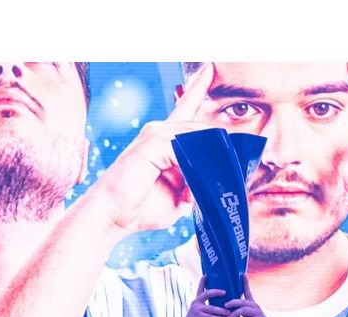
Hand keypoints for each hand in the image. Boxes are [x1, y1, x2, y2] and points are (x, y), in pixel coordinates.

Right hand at [83, 64, 217, 234]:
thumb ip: (196, 185)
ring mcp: (156, 135)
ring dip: (211, 162)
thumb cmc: (140, 209)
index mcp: (164, 140)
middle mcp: (159, 131)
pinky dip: (196, 166)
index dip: (198, 88)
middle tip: (234, 171)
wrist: (113, 217)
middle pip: (201, 130)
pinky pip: (186, 148)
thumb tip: (216, 181)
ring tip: (216, 184)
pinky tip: (197, 185)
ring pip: (197, 138)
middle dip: (220, 152)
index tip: (210, 68)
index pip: (185, 107)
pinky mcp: (153, 143)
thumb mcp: (178, 198)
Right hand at [177, 277, 228, 316]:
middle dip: (216, 292)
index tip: (207, 275)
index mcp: (197, 301)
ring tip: (229, 313)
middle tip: (225, 292)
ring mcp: (195, 309)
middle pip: (207, 294)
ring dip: (221, 311)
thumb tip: (223, 308)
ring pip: (212, 308)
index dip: (203, 282)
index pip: (200, 289)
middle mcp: (195, 303)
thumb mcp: (201, 314)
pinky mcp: (197, 316)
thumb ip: (208, 310)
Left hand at [224, 277, 275, 316]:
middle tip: (225, 305)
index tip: (242, 275)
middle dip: (233, 302)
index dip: (245, 283)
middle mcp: (255, 307)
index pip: (248, 292)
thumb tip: (228, 311)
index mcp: (252, 305)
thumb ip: (241, 312)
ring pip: (244, 310)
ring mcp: (257, 314)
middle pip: (242, 301)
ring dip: (235, 313)